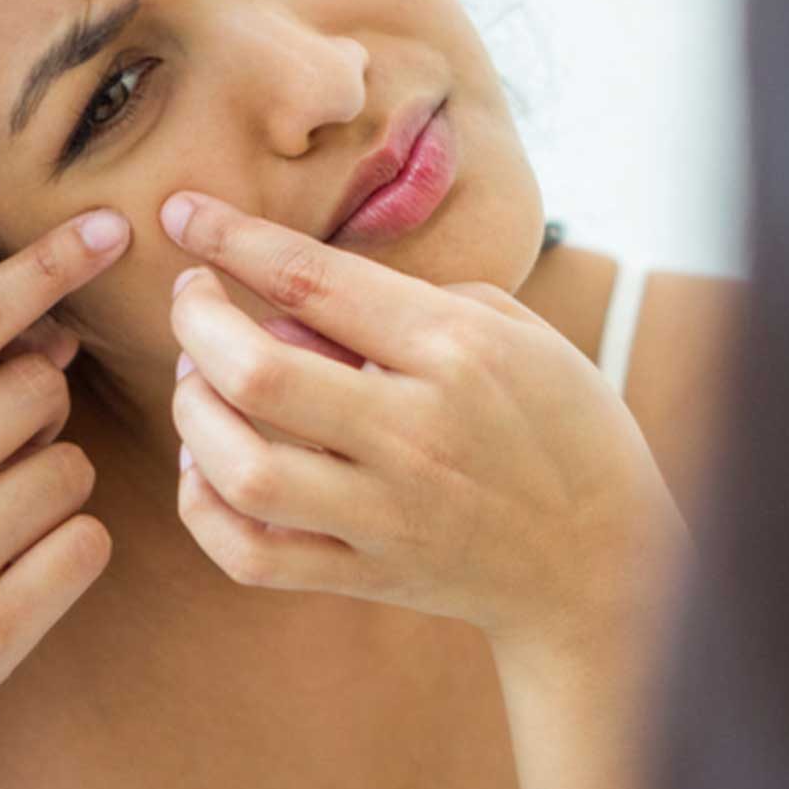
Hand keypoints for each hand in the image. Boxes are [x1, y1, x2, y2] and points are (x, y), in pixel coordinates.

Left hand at [161, 190, 686, 650]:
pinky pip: (251, 554)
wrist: (604, 561)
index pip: (314, 279)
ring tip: (196, 385)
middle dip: (196, 321)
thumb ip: (408, 304)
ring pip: (241, 468)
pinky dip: (204, 510)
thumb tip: (290, 306)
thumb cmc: (562, 426)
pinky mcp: (369, 576)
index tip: (183, 212)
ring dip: (192, 415)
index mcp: (456, 350)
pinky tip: (207, 471)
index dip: (231, 237)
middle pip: (255, 370)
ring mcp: (387, 513)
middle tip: (193, 302)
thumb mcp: (516, 333)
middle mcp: (414, 431)